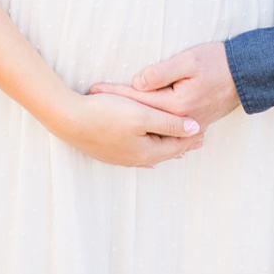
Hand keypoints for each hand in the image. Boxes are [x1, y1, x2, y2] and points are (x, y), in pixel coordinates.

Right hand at [53, 91, 204, 166]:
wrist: (68, 119)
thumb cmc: (105, 113)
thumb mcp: (142, 114)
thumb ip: (170, 122)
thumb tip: (196, 128)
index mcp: (148, 151)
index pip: (177, 145)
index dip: (191, 137)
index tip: (206, 130)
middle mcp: (137, 159)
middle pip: (165, 152)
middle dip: (182, 144)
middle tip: (198, 139)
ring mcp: (121, 158)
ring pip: (151, 155)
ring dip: (166, 149)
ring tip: (179, 148)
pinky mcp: (108, 153)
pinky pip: (137, 157)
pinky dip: (148, 154)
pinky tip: (147, 159)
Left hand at [89, 41, 241, 129]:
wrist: (247, 76)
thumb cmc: (217, 62)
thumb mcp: (188, 61)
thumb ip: (160, 73)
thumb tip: (137, 83)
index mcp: (178, 104)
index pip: (139, 100)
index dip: (115, 93)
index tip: (94, 90)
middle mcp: (183, 119)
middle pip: (143, 115)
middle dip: (118, 108)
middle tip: (92, 103)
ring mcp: (190, 124)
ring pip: (154, 125)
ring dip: (132, 119)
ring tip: (108, 115)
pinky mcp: (194, 123)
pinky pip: (167, 129)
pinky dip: (150, 126)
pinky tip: (137, 129)